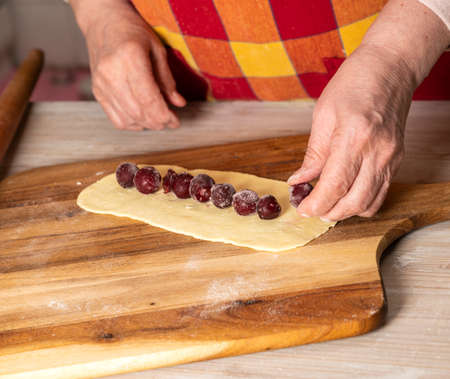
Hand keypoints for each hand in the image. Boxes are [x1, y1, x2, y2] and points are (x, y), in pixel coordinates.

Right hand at [72, 0, 184, 129]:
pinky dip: (132, 124)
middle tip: (170, 122)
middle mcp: (112, 73)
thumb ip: (167, 79)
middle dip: (158, 122)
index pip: (148, 98)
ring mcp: (101, 84)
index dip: (164, 115)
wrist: (102, 21)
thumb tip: (179, 103)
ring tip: (158, 120)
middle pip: (138, 112)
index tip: (175, 121)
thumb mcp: (157, 49)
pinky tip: (143, 120)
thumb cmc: (132, 32)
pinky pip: (115, 118)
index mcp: (130, 58)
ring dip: (146, 125)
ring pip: (127, 119)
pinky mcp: (97, 92)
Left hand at [288, 45, 413, 220]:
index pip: (334, 185)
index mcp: (354, 137)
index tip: (302, 209)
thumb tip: (298, 180)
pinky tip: (346, 196)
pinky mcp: (398, 160)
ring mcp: (391, 158)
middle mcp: (377, 152)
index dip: (316, 204)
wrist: (391, 68)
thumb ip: (313, 153)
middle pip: (353, 201)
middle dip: (328, 213)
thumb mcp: (323, 115)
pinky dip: (362, 203)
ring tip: (327, 206)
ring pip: (369, 203)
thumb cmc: (354, 84)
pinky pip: (382, 193)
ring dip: (345, 212)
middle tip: (311, 210)